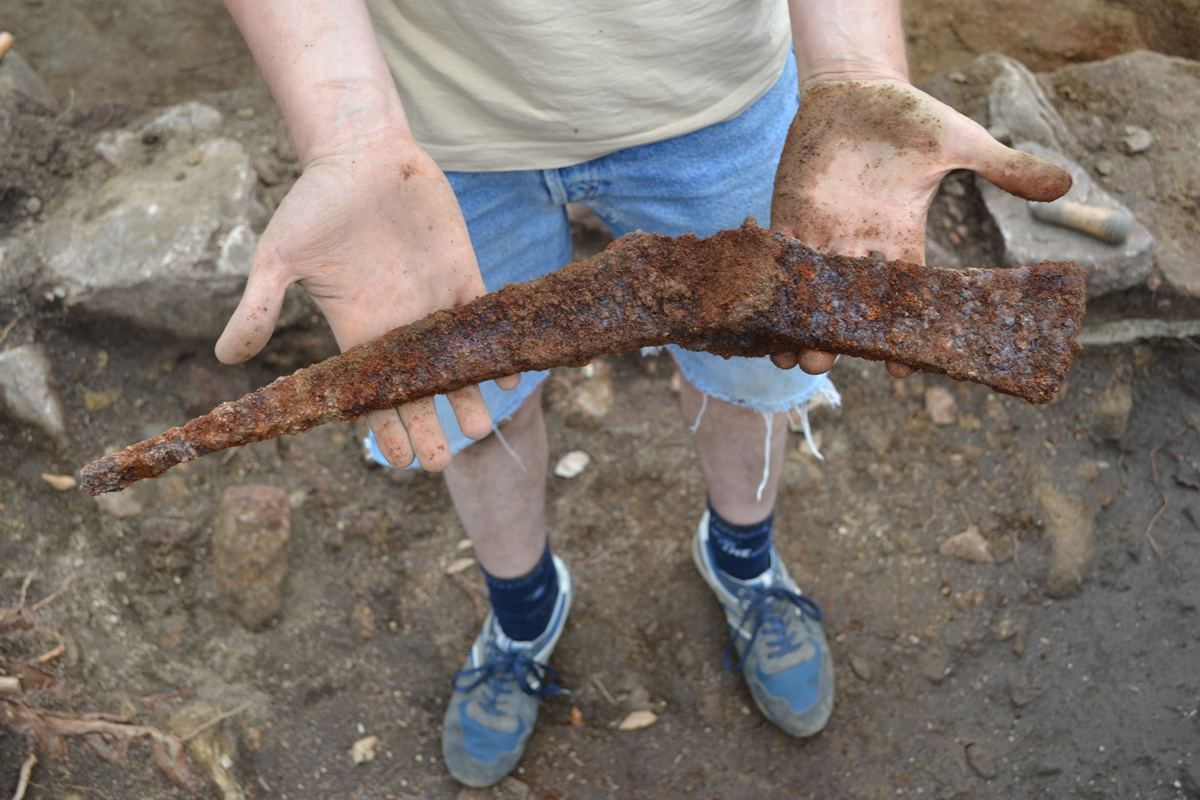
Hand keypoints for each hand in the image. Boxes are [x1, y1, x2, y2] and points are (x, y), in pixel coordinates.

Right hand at [215, 132, 517, 470]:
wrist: (360, 152)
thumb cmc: (315, 202)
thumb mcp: (278, 256)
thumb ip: (258, 307)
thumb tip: (223, 358)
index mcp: (356, 330)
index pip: (371, 394)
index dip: (385, 429)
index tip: (399, 463)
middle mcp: (398, 325)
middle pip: (416, 390)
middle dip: (428, 428)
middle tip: (441, 464)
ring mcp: (431, 301)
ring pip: (454, 364)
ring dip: (468, 396)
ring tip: (480, 430)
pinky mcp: (461, 274)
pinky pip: (482, 320)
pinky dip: (493, 346)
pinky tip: (506, 375)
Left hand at [769, 78, 1071, 376]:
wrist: (855, 89)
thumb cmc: (908, 116)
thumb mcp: (959, 142)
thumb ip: (1003, 168)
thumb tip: (1064, 185)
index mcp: (900, 237)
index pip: (905, 296)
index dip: (903, 332)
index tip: (902, 370)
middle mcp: (860, 245)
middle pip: (850, 303)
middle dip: (841, 335)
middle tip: (827, 365)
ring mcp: (824, 232)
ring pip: (811, 290)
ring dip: (800, 322)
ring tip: (791, 355)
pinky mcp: (791, 214)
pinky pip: (779, 256)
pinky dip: (772, 282)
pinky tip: (763, 310)